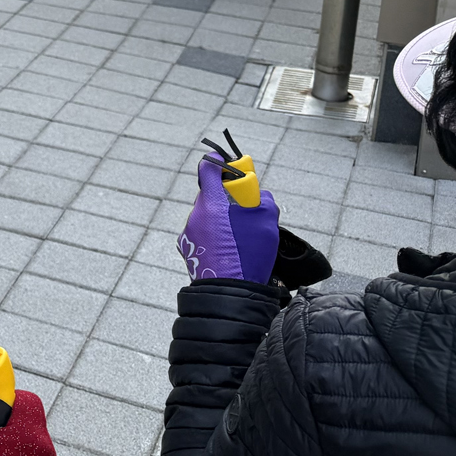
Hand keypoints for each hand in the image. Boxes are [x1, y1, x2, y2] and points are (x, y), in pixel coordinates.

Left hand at [178, 146, 279, 281]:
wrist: (230, 291)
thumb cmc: (249, 254)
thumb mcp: (267, 222)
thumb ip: (263, 200)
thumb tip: (258, 195)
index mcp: (212, 202)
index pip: (208, 168)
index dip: (220, 164)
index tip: (230, 166)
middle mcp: (196, 214)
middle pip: (211, 195)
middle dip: (228, 199)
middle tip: (245, 210)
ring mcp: (189, 231)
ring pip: (208, 215)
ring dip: (222, 219)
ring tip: (240, 237)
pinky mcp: (187, 246)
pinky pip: (203, 232)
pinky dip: (215, 235)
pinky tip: (229, 249)